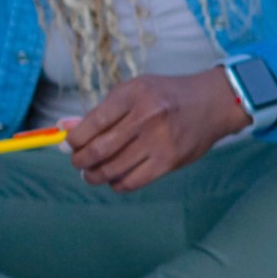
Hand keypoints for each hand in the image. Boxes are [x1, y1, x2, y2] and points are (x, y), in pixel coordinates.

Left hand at [67, 70, 246, 191]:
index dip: (73, 140)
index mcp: (132, 95)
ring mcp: (159, 141)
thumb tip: (63, 129)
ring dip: (95, 176)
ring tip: (92, 174)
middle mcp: (145, 117)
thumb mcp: (134, 92)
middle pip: (98, 150)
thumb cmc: (167, 96)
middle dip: (80, 161)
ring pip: (112, 169)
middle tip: (79, 163)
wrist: (213, 103)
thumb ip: (101, 112)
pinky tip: (115, 179)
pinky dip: (117, 184)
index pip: (91, 124)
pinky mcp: (169, 161)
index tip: (71, 145)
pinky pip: (132, 181)